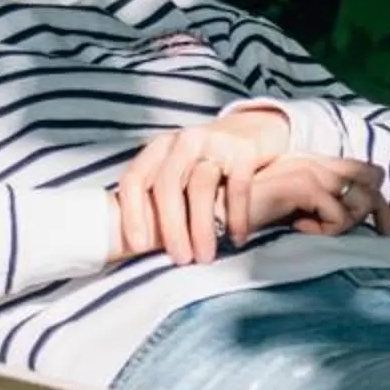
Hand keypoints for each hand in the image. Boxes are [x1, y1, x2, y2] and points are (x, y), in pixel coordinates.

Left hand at [111, 112, 290, 265]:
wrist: (257, 131)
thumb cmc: (211, 163)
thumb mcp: (181, 171)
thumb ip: (160, 197)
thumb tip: (140, 244)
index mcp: (160, 148)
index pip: (134, 179)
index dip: (132, 214)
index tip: (139, 247)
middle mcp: (184, 141)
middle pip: (167, 185)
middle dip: (171, 227)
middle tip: (180, 259)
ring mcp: (214, 142)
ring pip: (201, 187)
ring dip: (202, 227)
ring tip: (206, 256)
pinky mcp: (244, 149)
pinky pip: (237, 187)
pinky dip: (236, 218)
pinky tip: (237, 239)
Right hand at [248, 155, 389, 239]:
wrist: (213, 212)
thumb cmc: (248, 216)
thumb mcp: (290, 210)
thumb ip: (317, 208)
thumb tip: (352, 223)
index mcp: (312, 162)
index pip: (366, 172)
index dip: (379, 202)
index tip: (382, 232)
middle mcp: (314, 160)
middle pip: (373, 179)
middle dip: (380, 213)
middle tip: (378, 240)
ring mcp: (308, 169)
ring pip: (359, 199)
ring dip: (345, 224)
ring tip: (313, 229)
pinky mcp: (301, 185)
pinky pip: (337, 216)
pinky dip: (325, 231)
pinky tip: (297, 228)